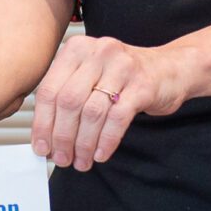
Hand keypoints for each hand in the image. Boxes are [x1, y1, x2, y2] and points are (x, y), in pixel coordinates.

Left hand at [27, 34, 187, 169]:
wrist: (170, 69)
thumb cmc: (122, 77)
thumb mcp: (90, 75)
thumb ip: (66, 96)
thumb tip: (44, 136)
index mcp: (76, 49)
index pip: (49, 90)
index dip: (42, 123)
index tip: (40, 147)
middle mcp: (97, 53)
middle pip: (68, 102)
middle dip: (62, 137)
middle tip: (61, 159)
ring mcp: (121, 67)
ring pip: (92, 112)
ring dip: (83, 143)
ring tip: (80, 161)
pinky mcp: (142, 85)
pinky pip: (117, 119)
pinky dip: (106, 141)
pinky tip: (100, 154)